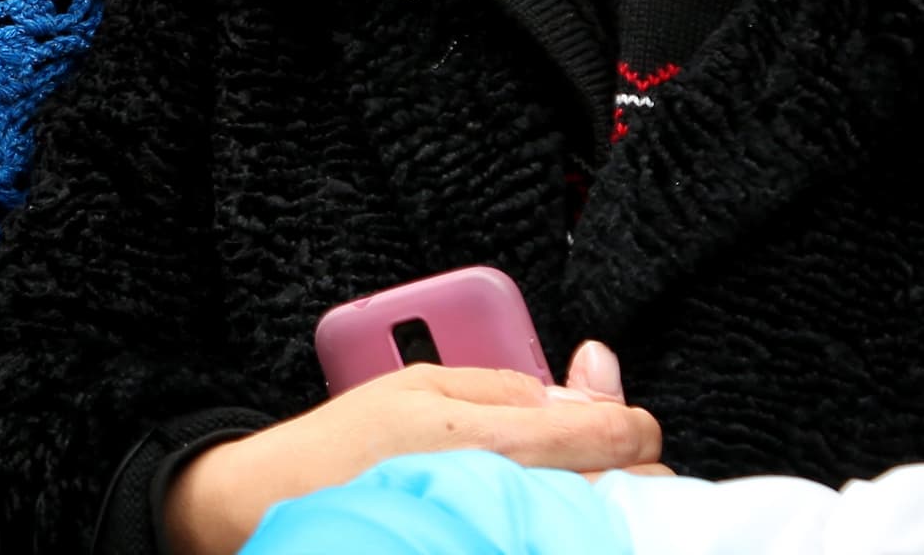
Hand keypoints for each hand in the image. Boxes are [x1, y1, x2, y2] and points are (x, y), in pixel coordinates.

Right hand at [161, 353, 661, 554]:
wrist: (291, 507)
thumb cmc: (349, 444)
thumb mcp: (423, 385)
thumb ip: (508, 385)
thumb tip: (581, 389)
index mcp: (497, 438)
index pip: (613, 434)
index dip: (632, 422)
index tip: (624, 421)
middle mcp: (515, 493)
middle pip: (628, 486)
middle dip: (630, 467)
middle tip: (604, 457)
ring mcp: (506, 533)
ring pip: (607, 524)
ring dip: (609, 502)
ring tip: (580, 490)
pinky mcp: (489, 547)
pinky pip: (563, 543)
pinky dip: (576, 531)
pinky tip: (552, 521)